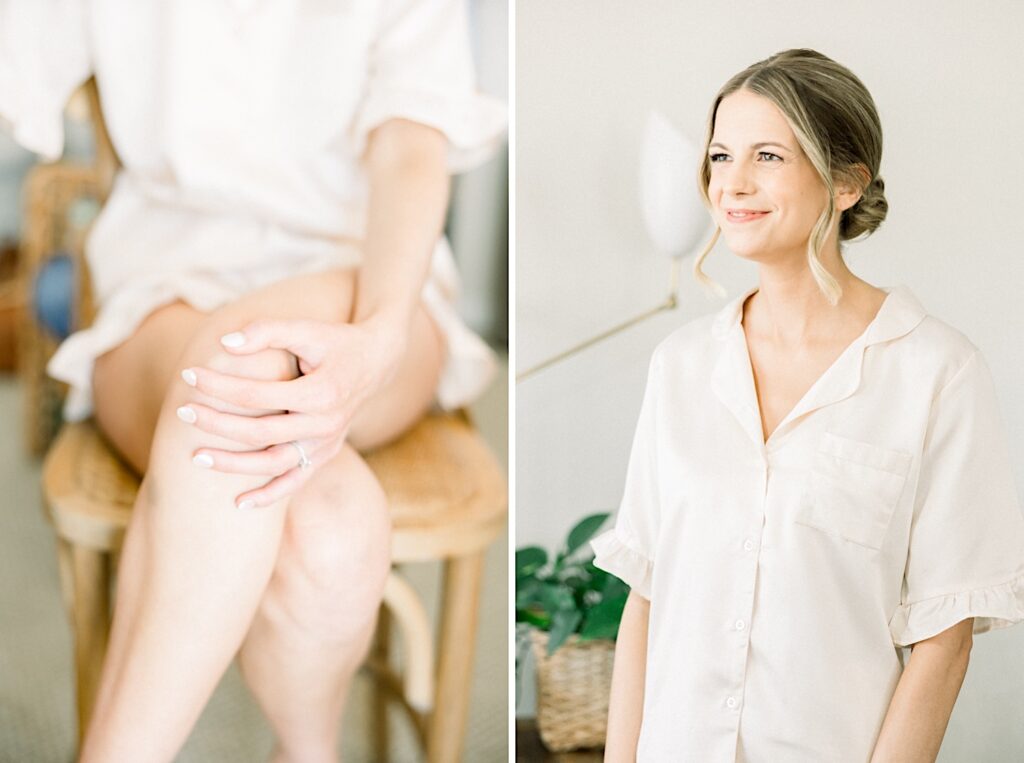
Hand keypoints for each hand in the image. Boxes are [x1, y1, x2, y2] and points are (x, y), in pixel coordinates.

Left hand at [178, 317, 406, 507]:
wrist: (376, 362)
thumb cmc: (336, 342)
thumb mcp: (306, 329)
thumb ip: (268, 331)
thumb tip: (225, 343)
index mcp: (321, 393)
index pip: (257, 394)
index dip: (219, 386)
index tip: (188, 375)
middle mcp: (326, 424)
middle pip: (260, 433)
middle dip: (217, 424)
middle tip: (182, 412)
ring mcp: (326, 444)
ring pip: (273, 464)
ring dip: (233, 465)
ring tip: (196, 457)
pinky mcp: (326, 454)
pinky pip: (295, 481)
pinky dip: (268, 495)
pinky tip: (238, 503)